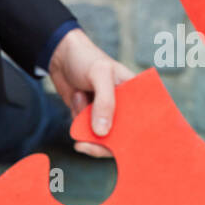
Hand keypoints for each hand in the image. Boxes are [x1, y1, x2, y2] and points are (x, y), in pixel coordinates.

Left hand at [46, 28, 135, 157]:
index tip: (127, 148)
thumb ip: (104, 102)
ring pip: (101, 138)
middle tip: (85, 145)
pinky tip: (76, 97)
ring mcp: (106, 115)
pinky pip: (85, 131)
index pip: (144, 121)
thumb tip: (102, 133)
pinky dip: (77, 120)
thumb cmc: (86, 59)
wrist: (60, 56)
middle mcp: (123, 108)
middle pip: (123, 137)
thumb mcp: (100, 74)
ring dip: (86, 124)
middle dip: (104, 143)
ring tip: (80, 96)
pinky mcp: (90, 119)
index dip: (140, 137)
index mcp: (136, 94)